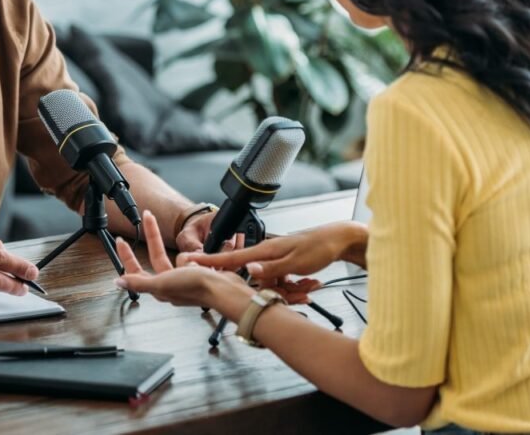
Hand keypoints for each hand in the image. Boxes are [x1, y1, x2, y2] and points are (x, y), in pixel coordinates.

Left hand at [115, 210, 249, 309]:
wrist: (225, 289)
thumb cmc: (196, 289)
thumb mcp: (162, 284)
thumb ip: (140, 283)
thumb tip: (118, 282)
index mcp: (159, 289)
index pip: (136, 271)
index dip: (127, 256)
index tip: (122, 241)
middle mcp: (171, 284)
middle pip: (156, 255)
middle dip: (153, 235)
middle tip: (148, 217)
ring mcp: (186, 278)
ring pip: (178, 256)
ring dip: (187, 256)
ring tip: (197, 264)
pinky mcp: (200, 273)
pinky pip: (194, 258)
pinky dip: (197, 256)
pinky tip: (204, 262)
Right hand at [180, 221, 360, 301]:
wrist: (339, 239)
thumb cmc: (319, 247)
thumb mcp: (295, 261)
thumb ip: (270, 269)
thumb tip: (249, 270)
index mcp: (264, 251)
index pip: (230, 257)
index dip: (209, 261)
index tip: (189, 263)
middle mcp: (266, 255)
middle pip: (255, 278)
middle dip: (273, 290)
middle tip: (296, 286)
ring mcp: (275, 260)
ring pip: (272, 283)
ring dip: (291, 289)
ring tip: (312, 283)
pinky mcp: (285, 265)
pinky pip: (283, 282)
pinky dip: (297, 286)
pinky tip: (312, 283)